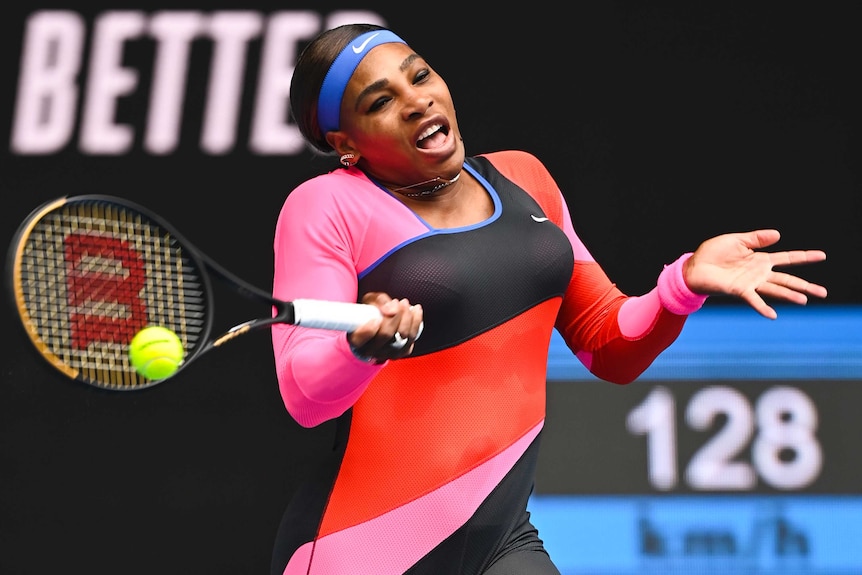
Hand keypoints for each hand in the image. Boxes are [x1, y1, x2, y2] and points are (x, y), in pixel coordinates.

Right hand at [347, 292, 423, 360]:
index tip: (375, 318)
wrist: (382, 321)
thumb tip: (390, 309)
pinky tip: (415, 310)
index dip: (368, 331)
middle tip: (396, 302)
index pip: (359, 340)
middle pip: (385, 334)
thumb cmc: (372, 311)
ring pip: (401, 336)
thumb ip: (378, 301)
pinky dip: (416, 321)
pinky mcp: (403, 351)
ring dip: (407, 317)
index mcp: (356, 340)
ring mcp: (388, 353)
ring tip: (404, 304)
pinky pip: (412, 338)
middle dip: (394, 315)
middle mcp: (371, 350)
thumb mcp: (370, 301)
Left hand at [684, 229, 826, 318]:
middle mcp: (759, 274)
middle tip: (823, 292)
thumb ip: (756, 238)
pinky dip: (762, 307)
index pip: (787, 258)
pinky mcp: (738, 290)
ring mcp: (750, 283)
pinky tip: (772, 315)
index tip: (822, 255)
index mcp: (760, 260)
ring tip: (805, 300)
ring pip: (775, 290)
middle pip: (787, 280)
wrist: (694, 267)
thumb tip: (779, 235)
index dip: (804, 257)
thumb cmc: (713, 253)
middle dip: (805, 285)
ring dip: (789, 295)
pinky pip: (753, 300)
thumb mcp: (736, 240)